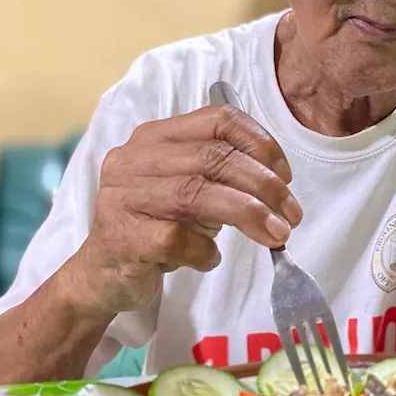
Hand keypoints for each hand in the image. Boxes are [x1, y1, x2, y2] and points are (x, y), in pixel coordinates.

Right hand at [66, 105, 301, 315]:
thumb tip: (280, 188)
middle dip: (264, 186)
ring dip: (248, 214)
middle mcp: (134, 158)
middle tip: (292, 215)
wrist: (103, 276)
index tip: (286, 176)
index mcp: (155, 137)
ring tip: (276, 235)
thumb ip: (224, 178)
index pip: (218, 120)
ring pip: (197, 193)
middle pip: (213, 157)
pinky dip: (204, 250)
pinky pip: (176, 238)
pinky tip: (210, 259)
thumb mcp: (191, 192)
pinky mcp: (121, 236)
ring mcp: (123, 196)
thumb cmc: (155, 228)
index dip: (261, 144)